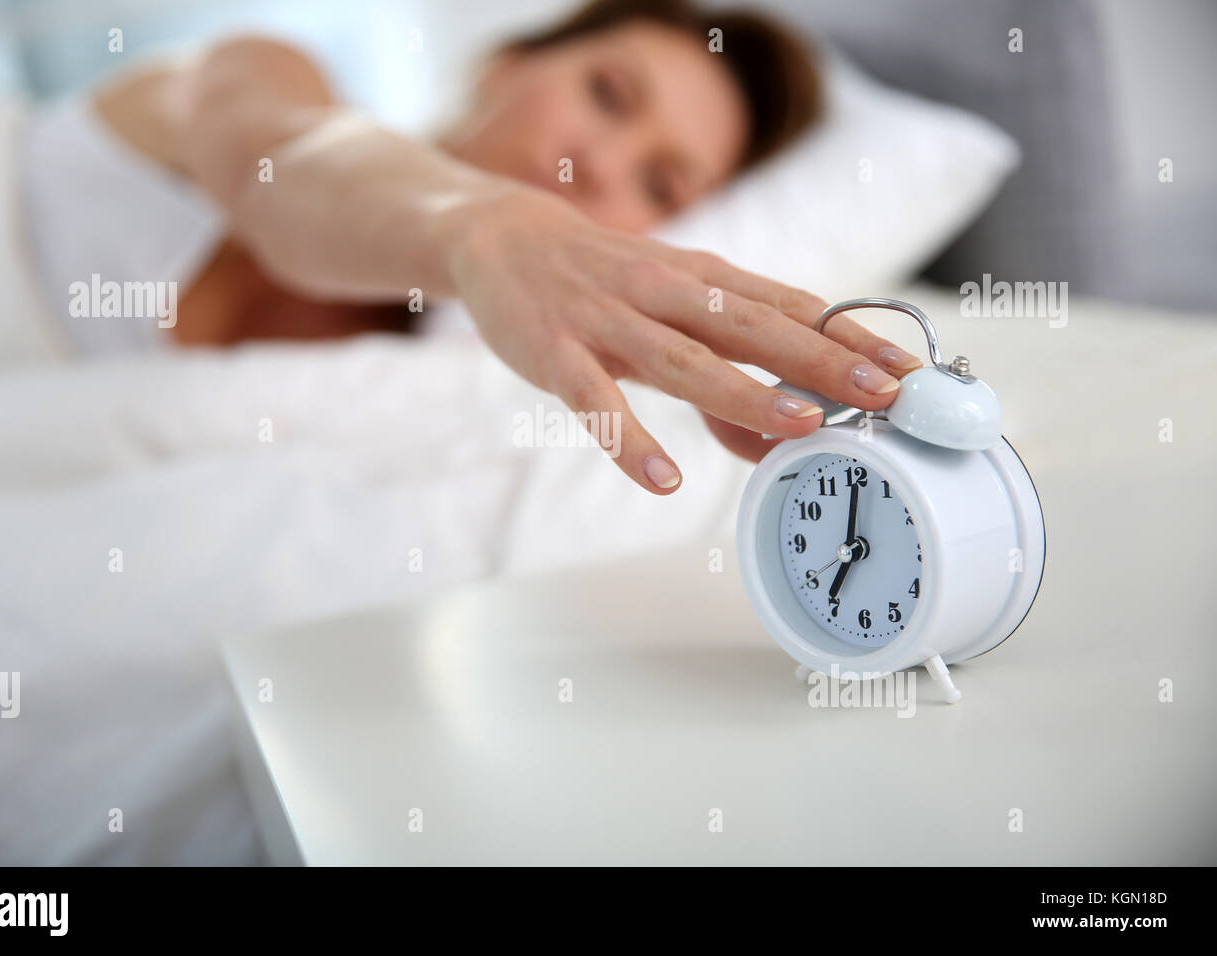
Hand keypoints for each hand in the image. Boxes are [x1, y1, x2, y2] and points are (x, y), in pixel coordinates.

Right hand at [441, 187, 922, 493]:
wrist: (506, 238)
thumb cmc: (604, 280)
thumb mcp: (669, 317)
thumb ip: (721, 381)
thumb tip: (772, 445)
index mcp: (704, 280)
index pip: (791, 306)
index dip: (851, 338)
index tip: (910, 371)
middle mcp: (666, 291)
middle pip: (754, 327)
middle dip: (822, 361)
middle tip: (883, 394)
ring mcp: (611, 320)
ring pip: (686, 360)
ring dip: (745, 394)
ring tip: (800, 426)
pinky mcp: (559, 352)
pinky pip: (597, 400)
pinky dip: (630, 440)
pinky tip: (663, 480)